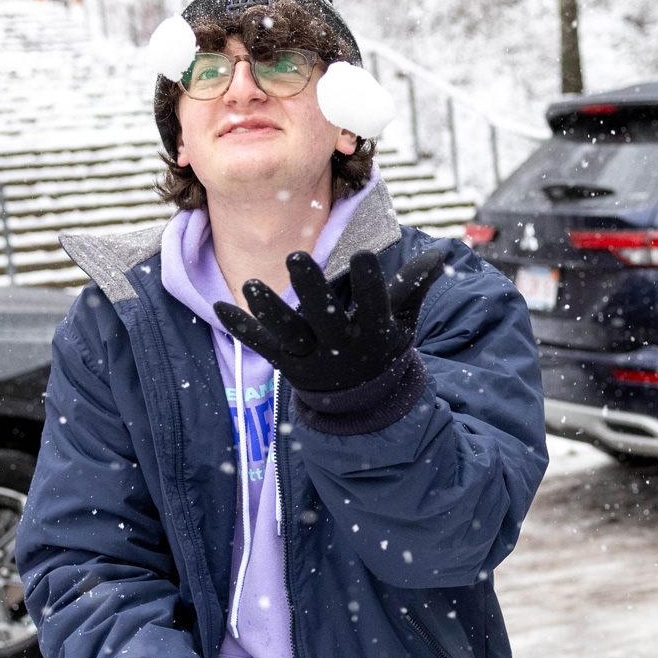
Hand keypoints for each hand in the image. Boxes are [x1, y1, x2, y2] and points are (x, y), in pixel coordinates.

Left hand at [215, 249, 442, 394]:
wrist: (364, 404)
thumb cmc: (384, 349)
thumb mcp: (403, 321)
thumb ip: (414, 286)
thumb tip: (439, 253)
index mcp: (373, 334)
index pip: (373, 305)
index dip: (369, 284)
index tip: (363, 256)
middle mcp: (341, 346)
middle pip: (325, 317)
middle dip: (311, 288)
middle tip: (297, 255)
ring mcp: (312, 357)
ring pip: (289, 334)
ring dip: (269, 310)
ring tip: (251, 284)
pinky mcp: (287, 364)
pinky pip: (261, 346)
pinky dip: (241, 329)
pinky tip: (217, 307)